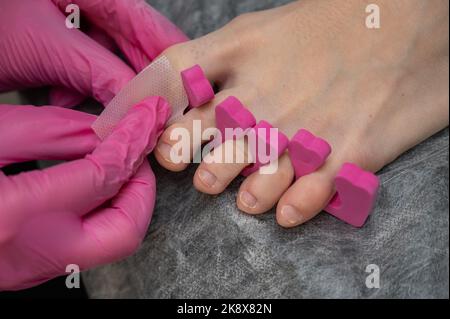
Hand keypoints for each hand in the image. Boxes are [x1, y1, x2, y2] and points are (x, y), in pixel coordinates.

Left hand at [0, 0, 186, 106]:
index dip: (170, 54)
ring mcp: (69, 22)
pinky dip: (79, 87)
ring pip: (106, 58)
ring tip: (114, 112)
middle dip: (140, 79)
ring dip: (108, 88)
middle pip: (129, 42)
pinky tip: (68, 100)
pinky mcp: (54, 43)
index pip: (144, 20)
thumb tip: (139, 101)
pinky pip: (81, 65)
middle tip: (156, 110)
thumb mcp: (43, 46)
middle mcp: (84, 2)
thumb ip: (96, 71)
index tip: (187, 85)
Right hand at [0, 96, 170, 290]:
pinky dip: (102, 210)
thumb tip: (107, 130)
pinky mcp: (30, 269)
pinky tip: (93, 180)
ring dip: (127, 198)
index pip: (103, 175)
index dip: (132, 141)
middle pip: (124, 230)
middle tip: (137, 150)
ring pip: (110, 241)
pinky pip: (87, 243)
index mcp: (12, 214)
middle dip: (142, 187)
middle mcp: (30, 253)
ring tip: (119, 159)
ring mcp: (31, 269)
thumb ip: (52, 134)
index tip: (148, 115)